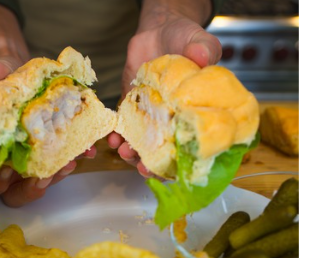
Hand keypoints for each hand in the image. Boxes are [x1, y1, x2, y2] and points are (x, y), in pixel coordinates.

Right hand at [0, 58, 96, 206]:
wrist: (24, 76)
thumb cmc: (4, 78)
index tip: (6, 172)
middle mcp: (7, 161)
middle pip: (14, 191)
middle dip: (30, 188)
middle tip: (44, 177)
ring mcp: (31, 160)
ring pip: (41, 181)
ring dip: (57, 175)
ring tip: (70, 162)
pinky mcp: (53, 153)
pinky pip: (63, 164)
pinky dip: (75, 158)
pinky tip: (86, 149)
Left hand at [110, 0, 220, 176]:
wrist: (160, 29)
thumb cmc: (187, 38)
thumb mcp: (200, 40)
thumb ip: (204, 48)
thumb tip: (203, 56)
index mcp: (196, 113)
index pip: (194, 145)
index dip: (185, 160)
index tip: (175, 170)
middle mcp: (176, 120)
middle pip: (167, 152)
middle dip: (154, 165)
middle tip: (143, 169)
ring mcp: (153, 116)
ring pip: (144, 144)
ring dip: (134, 153)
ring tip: (124, 152)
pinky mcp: (133, 106)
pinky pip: (125, 126)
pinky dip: (118, 134)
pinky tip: (112, 137)